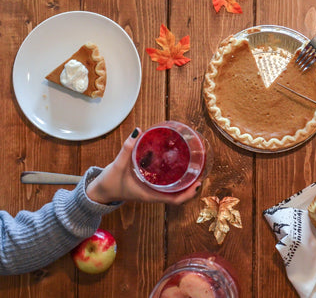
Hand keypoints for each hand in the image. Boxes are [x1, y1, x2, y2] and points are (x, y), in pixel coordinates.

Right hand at [86, 128, 200, 204]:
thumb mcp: (118, 165)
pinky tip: (176, 165)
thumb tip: (138, 131)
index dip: (189, 194)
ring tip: (194, 168)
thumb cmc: (109, 183)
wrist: (99, 192)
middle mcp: (154, 194)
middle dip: (191, 186)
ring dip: (184, 182)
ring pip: (173, 190)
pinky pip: (165, 184)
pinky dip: (174, 178)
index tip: (198, 183)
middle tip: (200, 171)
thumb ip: (127, 148)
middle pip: (179, 195)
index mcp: (150, 195)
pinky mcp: (149, 186)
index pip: (175, 200)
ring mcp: (152, 191)